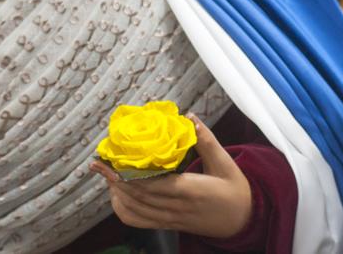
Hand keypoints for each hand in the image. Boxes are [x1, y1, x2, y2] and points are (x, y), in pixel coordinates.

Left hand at [89, 115, 251, 238]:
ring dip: (117, 194)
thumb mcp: (226, 163)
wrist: (243, 221)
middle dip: (115, 180)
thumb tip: (189, 117)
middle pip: (139, 197)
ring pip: (136, 211)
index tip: (113, 160)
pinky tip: (117, 195)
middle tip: (99, 163)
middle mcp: (178, 208)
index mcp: (191, 190)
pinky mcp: (170, 225)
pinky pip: (141, 222)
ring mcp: (172, 219)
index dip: (130, 175)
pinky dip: (124, 210)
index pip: (154, 186)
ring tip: (106, 174)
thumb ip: (207, 140)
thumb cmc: (235, 190)